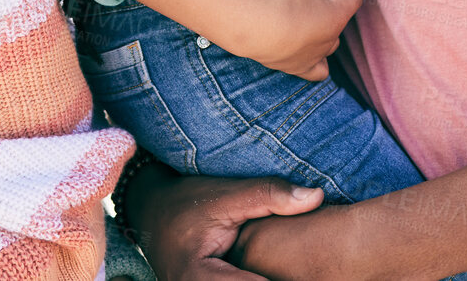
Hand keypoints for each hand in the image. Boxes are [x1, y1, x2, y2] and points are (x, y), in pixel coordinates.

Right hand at [125, 163, 322, 280]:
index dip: (282, 280)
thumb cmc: (185, 202)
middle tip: (314, 274)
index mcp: (197, 278)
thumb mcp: (223, 194)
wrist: (150, 211)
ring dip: (266, 279)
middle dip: (275, 278)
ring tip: (300, 272)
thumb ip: (267, 195)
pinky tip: (274, 272)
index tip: (314, 276)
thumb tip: (316, 196)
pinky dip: (257, 279)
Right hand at [228, 0, 361, 80]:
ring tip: (308, 15)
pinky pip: (316, 70)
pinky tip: (310, 54)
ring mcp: (315, 56)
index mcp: (336, 16)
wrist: (257, 28)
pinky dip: (316, 61)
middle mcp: (329, 39)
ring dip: (322, 26)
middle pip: (337, 18)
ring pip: (329, 44)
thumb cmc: (280, 1)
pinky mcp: (297, 68)